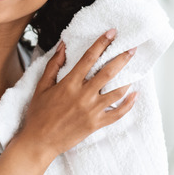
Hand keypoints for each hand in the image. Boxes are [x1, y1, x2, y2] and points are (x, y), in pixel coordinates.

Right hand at [17, 29, 137, 159]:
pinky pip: (118, 113)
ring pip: (117, 92)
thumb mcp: (42, 86)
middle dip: (122, 58)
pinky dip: (128, 104)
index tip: (112, 33)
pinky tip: (134, 94)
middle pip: (108, 72)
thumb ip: (54, 65)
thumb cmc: (39, 114)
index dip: (102, 43)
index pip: (89, 58)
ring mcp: (92, 111)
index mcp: (69, 84)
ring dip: (127, 79)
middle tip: (132, 49)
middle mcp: (83, 95)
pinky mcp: (96, 124)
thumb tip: (62, 46)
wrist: (39, 141)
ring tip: (134, 70)